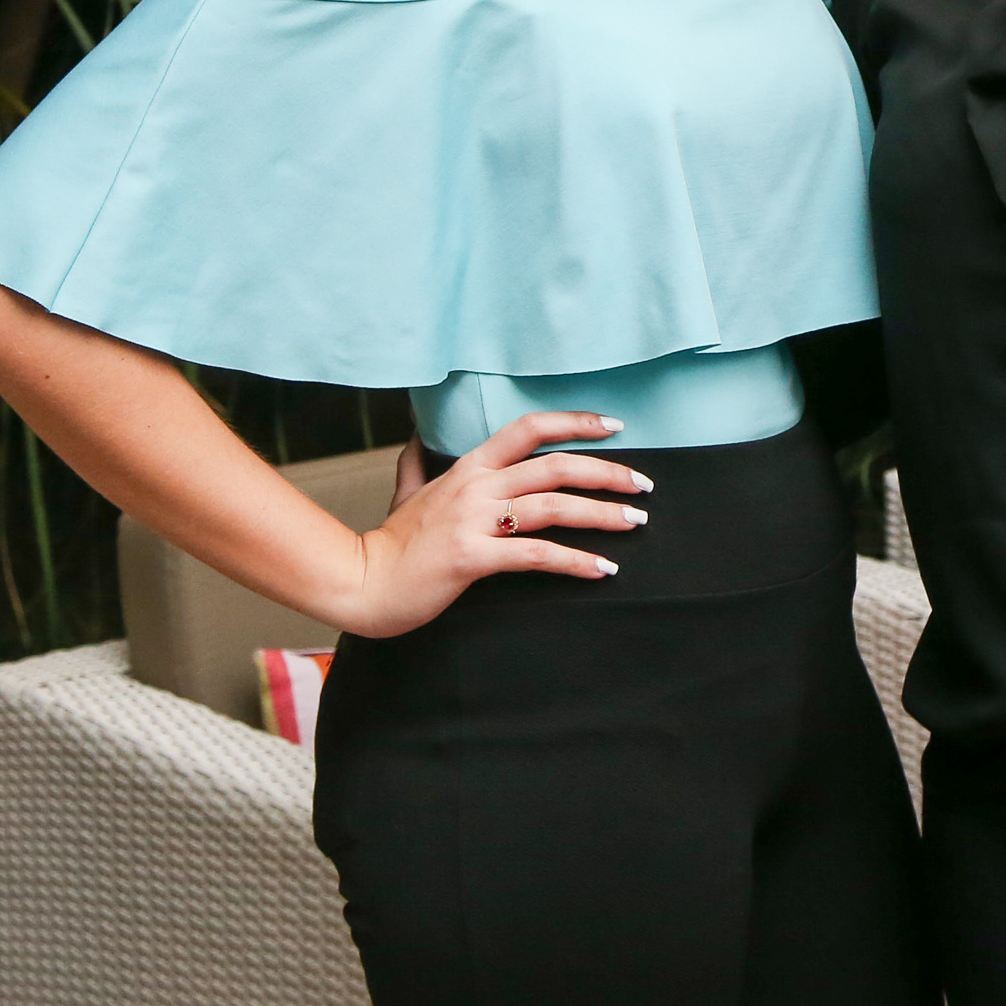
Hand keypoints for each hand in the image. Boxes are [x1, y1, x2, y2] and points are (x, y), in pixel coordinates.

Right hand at [336, 412, 651, 636]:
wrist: (362, 583)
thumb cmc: (390, 543)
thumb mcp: (406, 493)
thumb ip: (417, 465)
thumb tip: (418, 439)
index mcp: (468, 467)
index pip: (529, 429)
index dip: (574, 422)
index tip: (614, 426)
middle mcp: (475, 486)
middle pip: (555, 467)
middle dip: (607, 473)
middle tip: (643, 484)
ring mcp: (473, 520)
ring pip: (553, 507)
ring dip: (602, 515)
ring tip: (635, 523)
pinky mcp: (473, 558)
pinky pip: (536, 555)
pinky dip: (575, 560)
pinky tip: (603, 568)